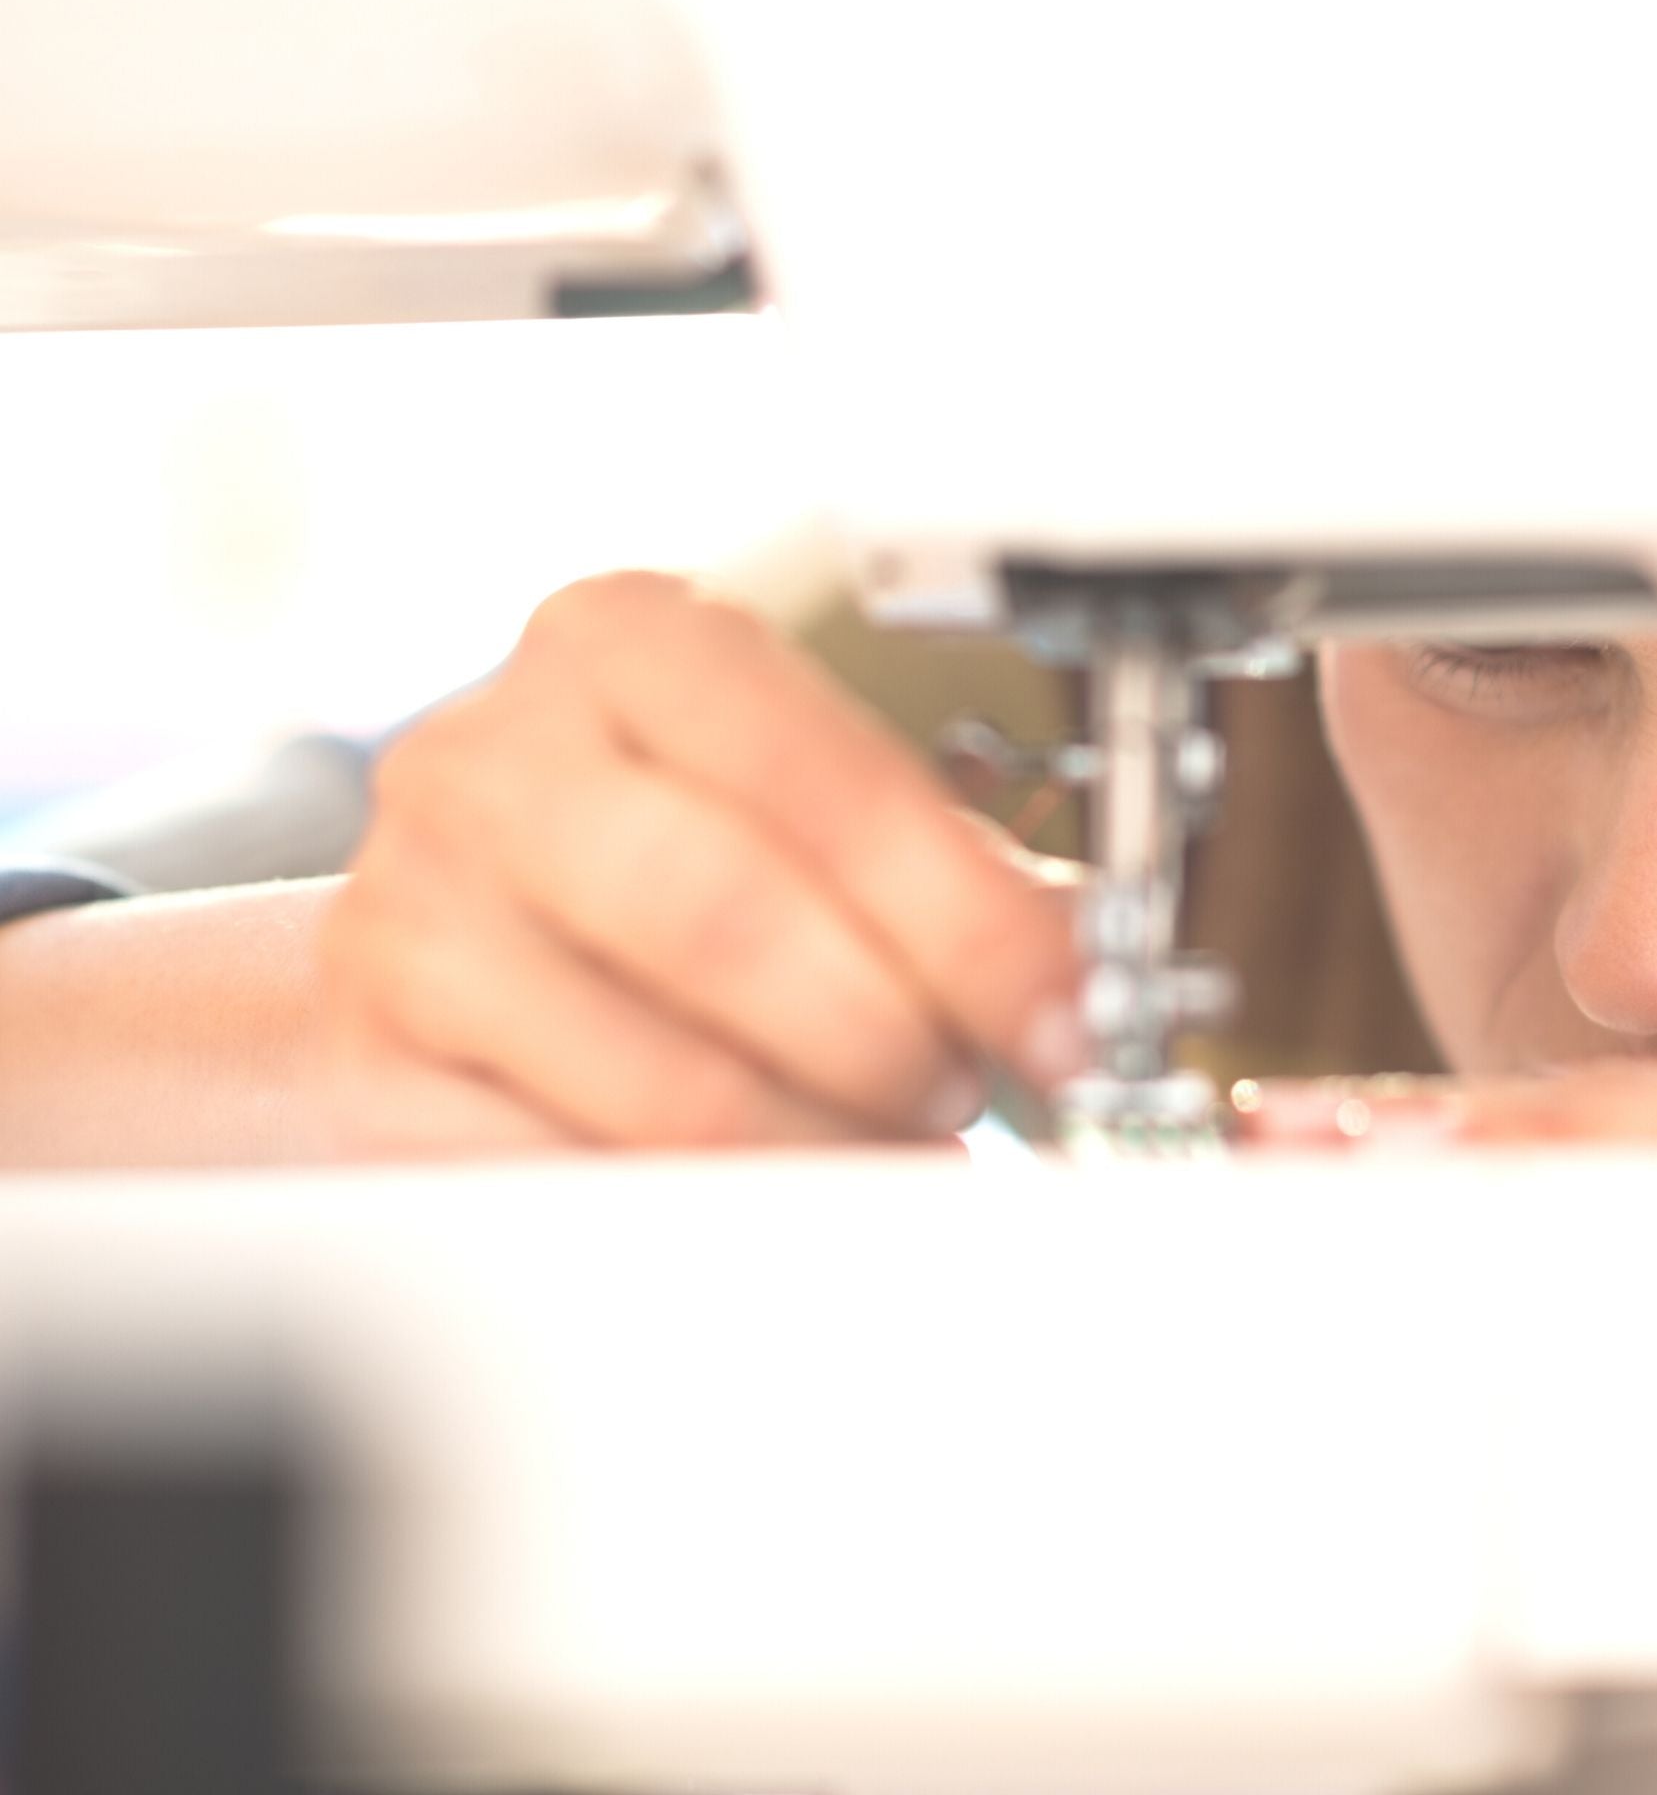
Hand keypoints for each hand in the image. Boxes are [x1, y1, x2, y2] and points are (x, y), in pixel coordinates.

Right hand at [320, 572, 1082, 1148]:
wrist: (467, 904)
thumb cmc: (672, 836)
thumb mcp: (808, 801)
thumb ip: (954, 877)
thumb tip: (1082, 971)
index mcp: (624, 643)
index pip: (821, 782)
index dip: (968, 920)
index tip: (1067, 1017)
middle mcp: (493, 757)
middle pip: (729, 922)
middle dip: (891, 1036)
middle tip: (966, 1089)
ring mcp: (412, 912)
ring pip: (662, 1081)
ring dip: (821, 1145)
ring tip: (884, 1141)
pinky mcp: (374, 1069)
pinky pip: (578, 1180)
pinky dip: (704, 1213)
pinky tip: (771, 1192)